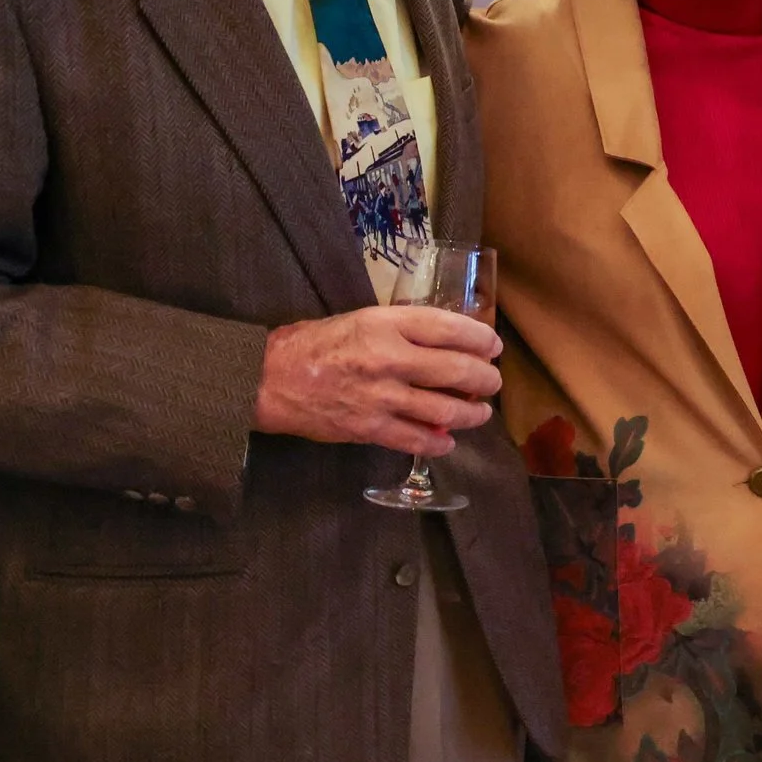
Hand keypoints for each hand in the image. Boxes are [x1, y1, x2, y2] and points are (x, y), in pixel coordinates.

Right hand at [251, 305, 503, 455]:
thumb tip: (445, 341)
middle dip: (485, 379)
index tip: (493, 346)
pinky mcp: (370, 428)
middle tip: (493, 382)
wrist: (269, 379)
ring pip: (444, 409)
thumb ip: (401, 328)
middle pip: (456, 371)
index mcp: (386, 324)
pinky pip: (416, 440)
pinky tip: (447, 441)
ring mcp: (381, 397)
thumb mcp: (361, 318)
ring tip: (480, 412)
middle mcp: (389, 359)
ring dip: (471, 413)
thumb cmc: (314, 343)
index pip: (450, 328)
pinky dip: (439, 443)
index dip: (480, 338)